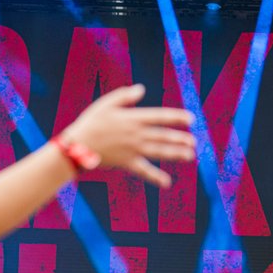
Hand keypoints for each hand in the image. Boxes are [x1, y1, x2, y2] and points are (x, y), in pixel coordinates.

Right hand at [59, 85, 194, 188]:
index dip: (177, 117)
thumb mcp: (106, 103)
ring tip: (190, 156)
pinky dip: (155, 177)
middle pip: (164, 136)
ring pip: (159, 151)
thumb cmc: (90, 122)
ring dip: (176, 154)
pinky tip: (167, 183)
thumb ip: (124, 96)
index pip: (160, 117)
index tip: (191, 119)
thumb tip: (141, 89)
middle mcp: (136, 134)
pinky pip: (144, 170)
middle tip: (194, 142)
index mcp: (133, 118)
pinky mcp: (126, 162)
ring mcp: (133, 150)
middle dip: (181, 139)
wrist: (78, 145)